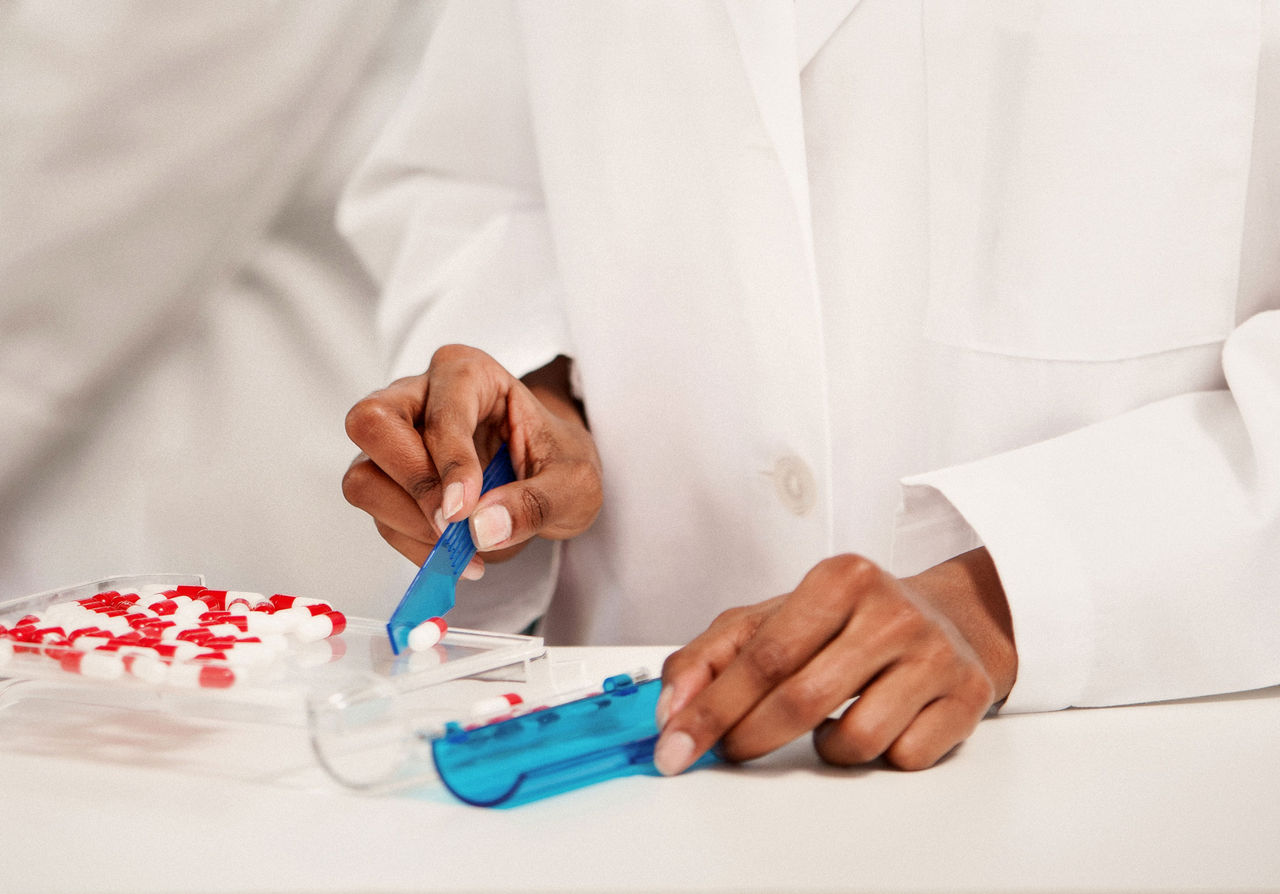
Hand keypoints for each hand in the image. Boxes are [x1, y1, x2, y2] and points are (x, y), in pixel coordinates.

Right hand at [342, 346, 602, 576]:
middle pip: (371, 422)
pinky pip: (379, 517)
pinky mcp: (387, 481)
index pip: (440, 410)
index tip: (466, 510)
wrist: (549, 482)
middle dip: (412, 483)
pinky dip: (414, 546)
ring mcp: (394, 439)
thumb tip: (482, 528)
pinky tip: (458, 556)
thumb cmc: (560, 464)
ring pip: (363, 477)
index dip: (449, 462)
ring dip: (408, 522)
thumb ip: (536, 503)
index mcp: (468, 374)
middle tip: (453, 525)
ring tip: (463, 546)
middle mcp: (418, 396)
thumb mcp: (575, 485)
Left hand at [653, 549, 1015, 773]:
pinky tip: (877, 722)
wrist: (951, 619)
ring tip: (826, 721)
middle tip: (729, 750)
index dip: (712, 709)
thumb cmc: (851, 620)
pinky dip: (877, 755)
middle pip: (801, 699)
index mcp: (840, 579)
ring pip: (855, 741)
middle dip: (749, 737)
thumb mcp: (777, 617)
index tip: (677, 745)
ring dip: (824, 748)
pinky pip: (901, 757)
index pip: (763, 656)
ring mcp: (934, 656)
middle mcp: (891, 613)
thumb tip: (673, 709)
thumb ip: (714, 655)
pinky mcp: (966, 698)